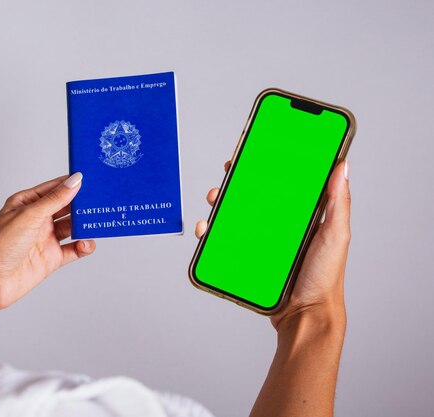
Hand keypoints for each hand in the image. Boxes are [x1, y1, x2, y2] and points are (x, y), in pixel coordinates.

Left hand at [0, 172, 94, 310]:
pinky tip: (87, 243)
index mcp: (26, 203)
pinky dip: (83, 246)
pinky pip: (73, 250)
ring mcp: (44, 239)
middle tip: (100, 200)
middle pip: (65, 207)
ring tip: (97, 221)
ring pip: (71, 228)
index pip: (53, 189)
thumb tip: (74, 181)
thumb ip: (55, 199)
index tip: (91, 178)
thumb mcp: (30, 215)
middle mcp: (36, 220)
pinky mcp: (50, 258)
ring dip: (84, 225)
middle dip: (81, 204)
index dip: (71, 184)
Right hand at [195, 160, 350, 330]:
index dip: (267, 164)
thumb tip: (342, 165)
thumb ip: (338, 202)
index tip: (254, 149)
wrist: (304, 314)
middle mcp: (279, 225)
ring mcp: (260, 241)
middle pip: (253, 195)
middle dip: (237, 181)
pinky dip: (211, 232)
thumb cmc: (325, 277)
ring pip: (234, 215)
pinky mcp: (245, 256)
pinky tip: (206, 229)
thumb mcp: (336, 234)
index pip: (282, 182)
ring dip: (220, 203)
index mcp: (300, 215)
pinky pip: (224, 240)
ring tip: (214, 198)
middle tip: (228, 173)